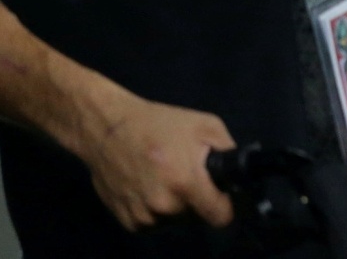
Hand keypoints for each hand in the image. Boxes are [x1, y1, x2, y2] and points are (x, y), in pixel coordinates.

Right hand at [81, 96, 235, 230]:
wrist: (107, 130)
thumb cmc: (158, 124)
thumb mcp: (205, 125)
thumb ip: (228, 151)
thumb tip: (240, 173)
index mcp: (186, 182)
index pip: (221, 217)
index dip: (227, 206)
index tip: (224, 195)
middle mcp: (165, 206)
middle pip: (198, 216)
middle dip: (198, 199)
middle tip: (187, 174)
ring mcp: (143, 217)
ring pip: (176, 220)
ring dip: (176, 205)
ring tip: (165, 177)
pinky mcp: (128, 223)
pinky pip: (155, 223)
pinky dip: (156, 210)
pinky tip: (149, 186)